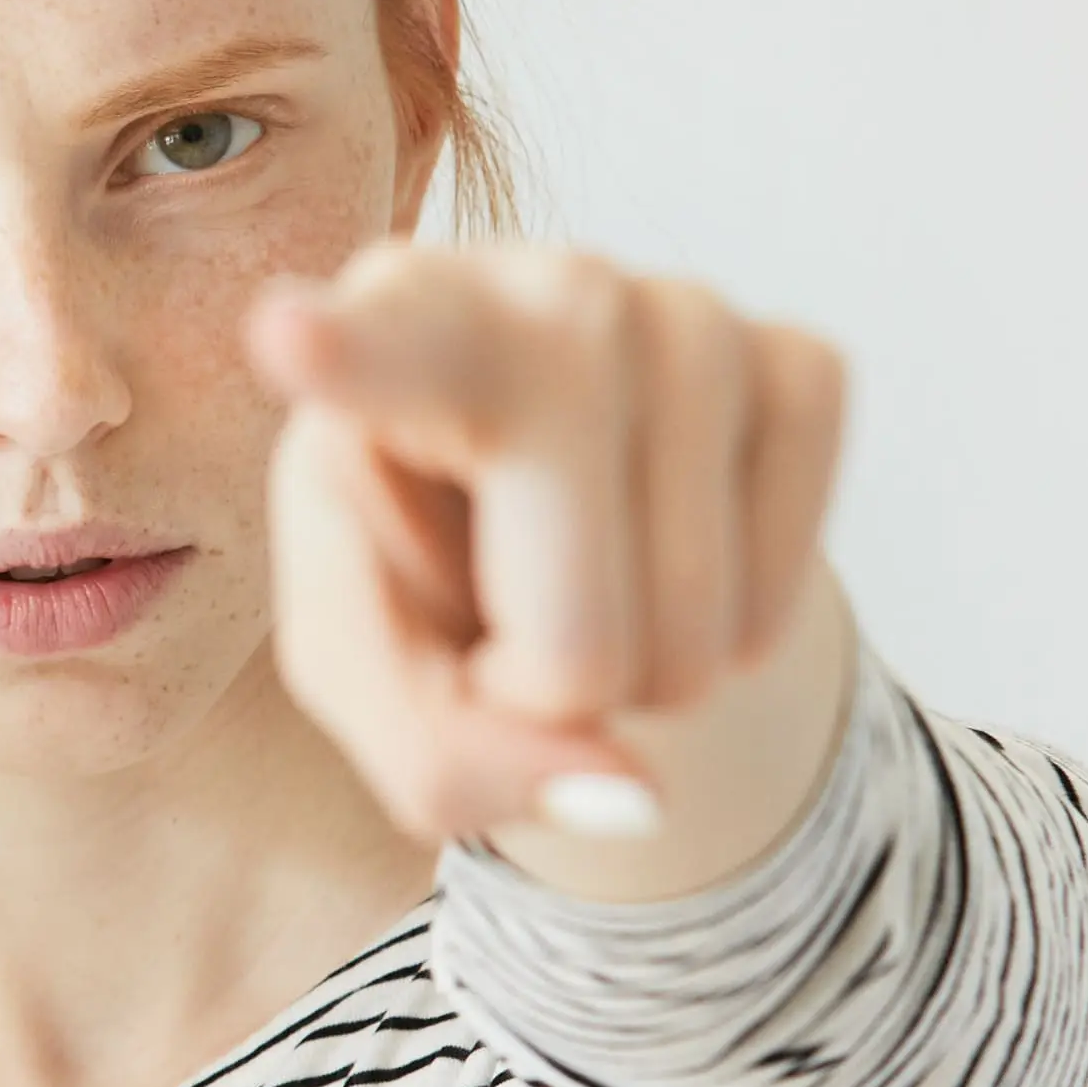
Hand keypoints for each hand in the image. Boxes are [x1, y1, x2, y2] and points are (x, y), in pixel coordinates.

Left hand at [248, 245, 850, 869]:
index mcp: (386, 336)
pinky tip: (682, 556)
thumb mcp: (375, 681)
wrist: (570, 523)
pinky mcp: (802, 358)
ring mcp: (687, 314)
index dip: (339, 356)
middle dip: (556, 695)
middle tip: (511, 625)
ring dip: (652, 672)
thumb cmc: (425, 584)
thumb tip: (634, 793)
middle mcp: (542, 293)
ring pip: (694, 626)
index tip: (286, 336)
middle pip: (576, 626)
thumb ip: (446, 758)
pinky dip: (740, 629)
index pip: (377, 351)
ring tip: (593, 582)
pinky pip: (787, 585)